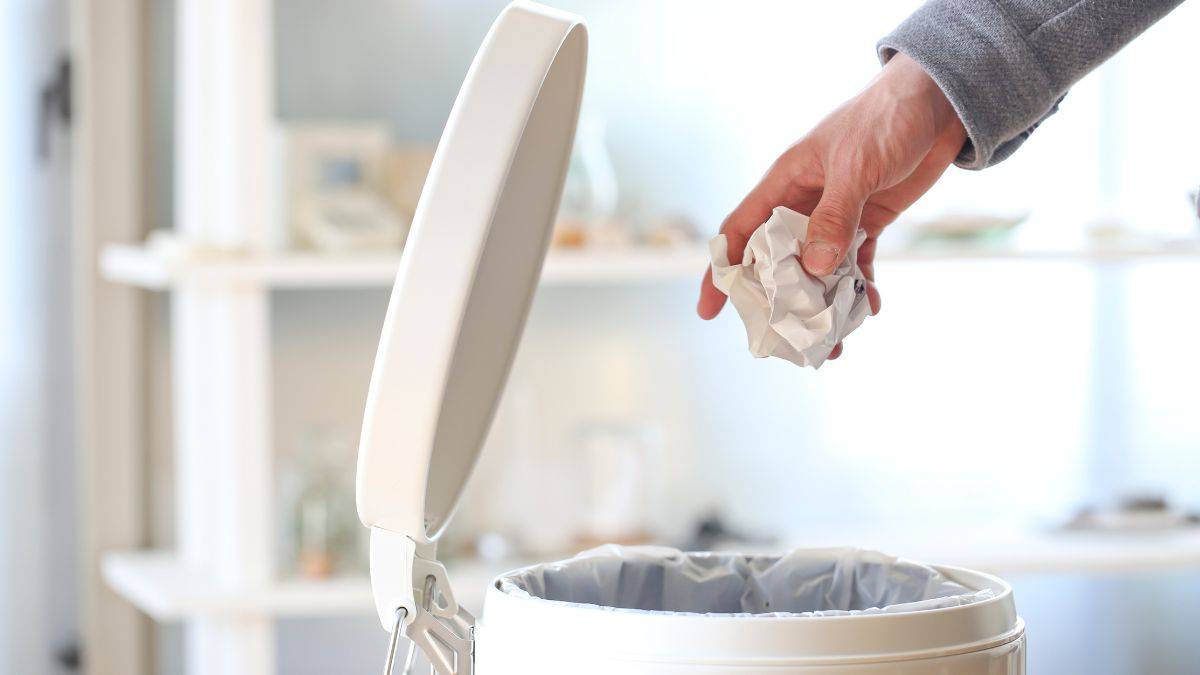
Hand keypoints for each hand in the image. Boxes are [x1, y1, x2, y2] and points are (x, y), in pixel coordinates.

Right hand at [697, 53, 965, 359]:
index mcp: (785, 182)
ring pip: (819, 269)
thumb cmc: (887, 118)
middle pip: (777, 260)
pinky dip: (860, 286)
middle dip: (778, 302)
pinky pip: (856, 262)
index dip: (722, 271)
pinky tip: (869, 307)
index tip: (710, 309)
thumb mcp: (856, 166)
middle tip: (782, 340)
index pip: (740, 231)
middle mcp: (804, 202)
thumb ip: (834, 217)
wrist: (939, 100)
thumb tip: (814, 268)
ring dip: (824, 303)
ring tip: (833, 342)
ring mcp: (837, 214)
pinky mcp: (870, 220)